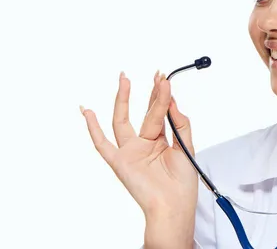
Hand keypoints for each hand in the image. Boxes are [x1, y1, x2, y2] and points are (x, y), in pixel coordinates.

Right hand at [80, 71, 198, 222]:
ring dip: (123, 100)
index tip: (164, 79)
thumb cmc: (182, 183)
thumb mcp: (186, 147)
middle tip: (154, 75)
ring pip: (122, 121)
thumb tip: (173, 100)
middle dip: (149, 93)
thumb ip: (180, 124)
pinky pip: (102, 144)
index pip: (159, 113)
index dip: (162, 95)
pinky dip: (93, 129)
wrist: (174, 206)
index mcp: (160, 141)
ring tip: (125, 79)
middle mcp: (143, 144)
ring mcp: (130, 152)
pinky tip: (87, 111)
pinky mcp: (119, 162)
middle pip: (144, 113)